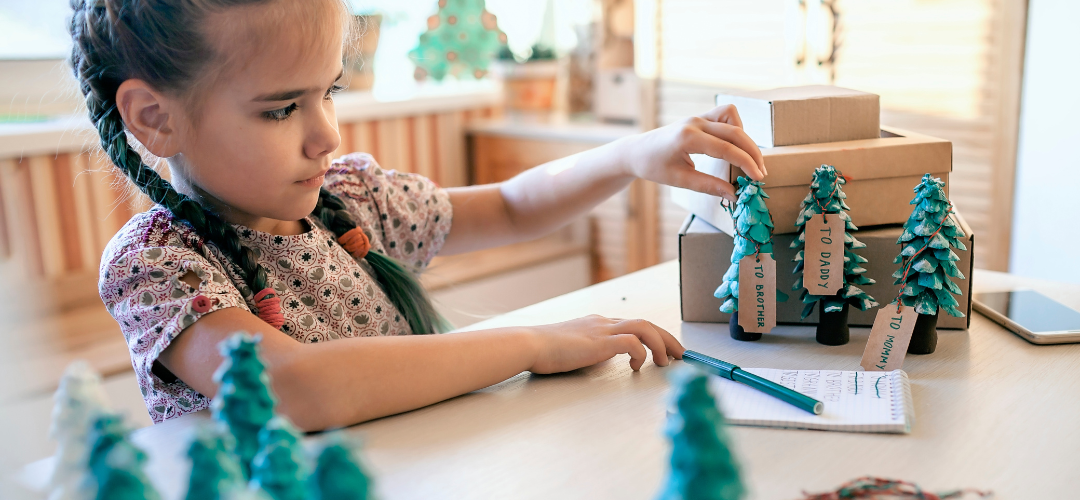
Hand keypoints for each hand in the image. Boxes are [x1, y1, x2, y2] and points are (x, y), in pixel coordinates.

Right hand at [526, 315, 684, 373]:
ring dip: (660, 343)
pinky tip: (637, 366)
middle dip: (667, 338)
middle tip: (681, 354)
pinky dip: (641, 353)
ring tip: (666, 362)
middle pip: (646, 323)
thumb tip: (607, 356)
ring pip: (644, 327)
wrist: (530, 344)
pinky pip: (631, 341)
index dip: (655, 336)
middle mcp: (604, 322)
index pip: (634, 324)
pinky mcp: (600, 342)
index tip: (666, 349)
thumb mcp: (575, 347)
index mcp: (599, 323)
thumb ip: (593, 348)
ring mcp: (602, 330)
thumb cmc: (546, 350)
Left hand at [617, 104, 765, 202]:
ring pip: (732, 117)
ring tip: (748, 160)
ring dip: (745, 137)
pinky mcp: (699, 118)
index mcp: (688, 138)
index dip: (746, 164)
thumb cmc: (653, 167)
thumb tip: (734, 195)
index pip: (726, 149)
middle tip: (760, 173)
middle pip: (735, 132)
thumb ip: (708, 186)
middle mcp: (695, 123)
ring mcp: (697, 117)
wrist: (636, 151)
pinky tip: (734, 147)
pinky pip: (724, 115)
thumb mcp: (680, 180)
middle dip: (752, 152)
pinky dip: (734, 129)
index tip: (758, 178)